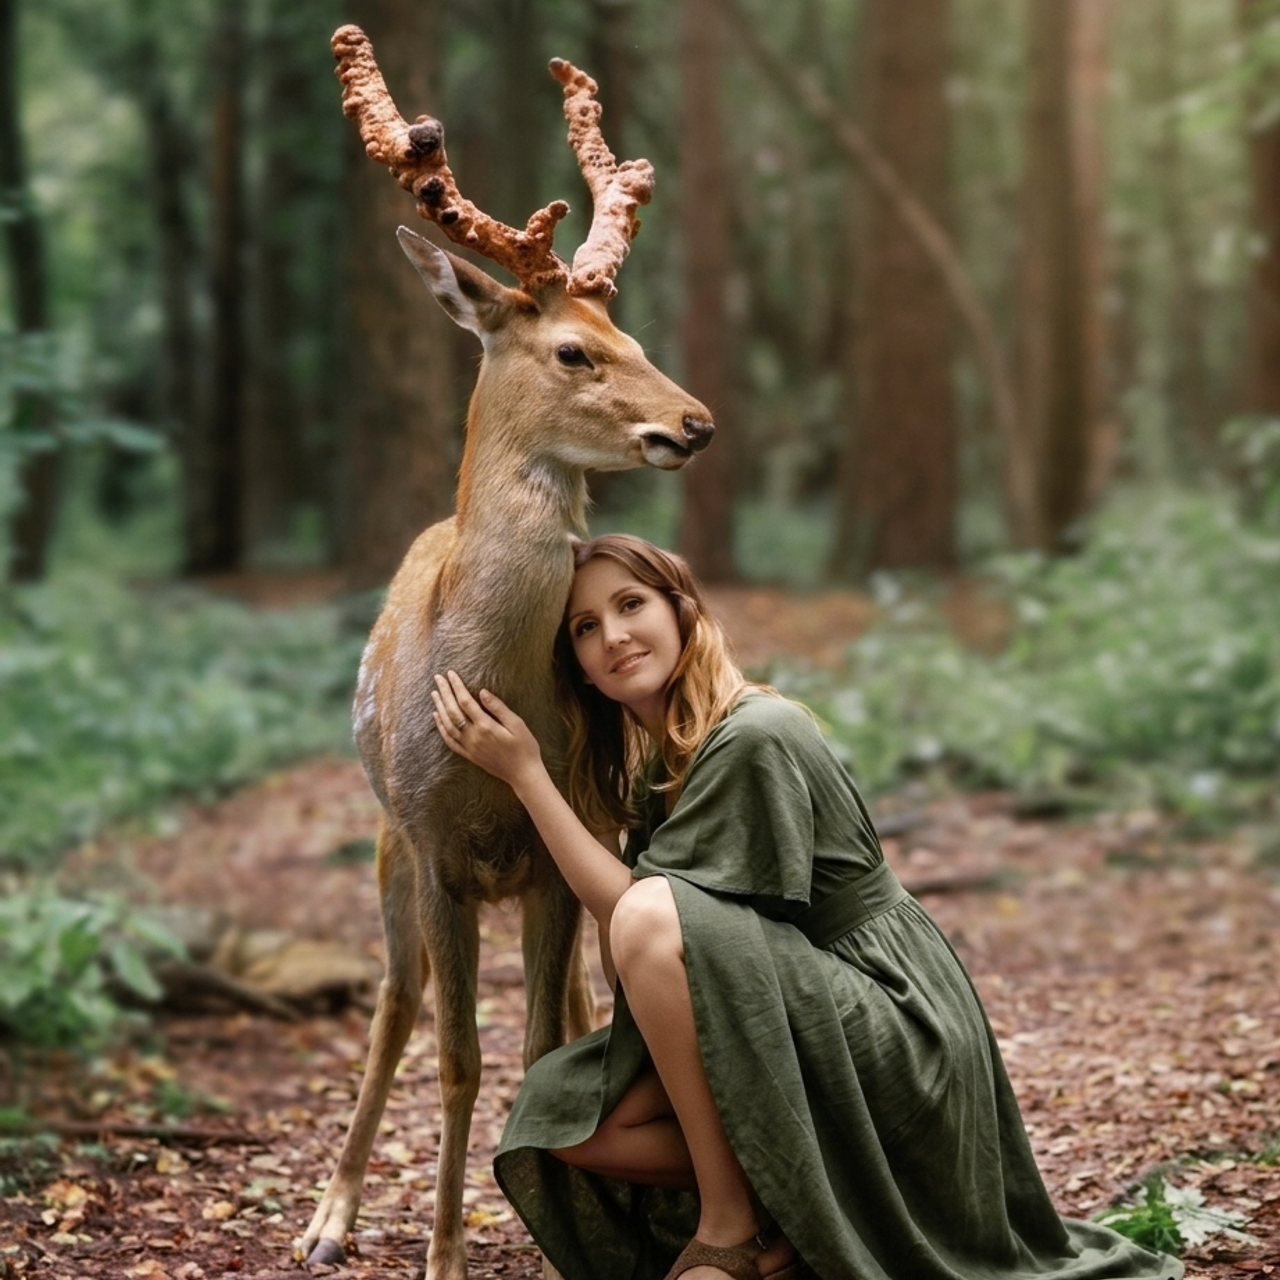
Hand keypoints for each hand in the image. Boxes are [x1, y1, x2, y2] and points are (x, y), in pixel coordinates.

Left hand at [431, 671, 543, 791]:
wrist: (523, 774)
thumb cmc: (525, 747)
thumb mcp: (517, 724)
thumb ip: (498, 708)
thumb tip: (482, 692)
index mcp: (486, 726)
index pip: (466, 701)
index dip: (457, 686)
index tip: (451, 673)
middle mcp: (473, 737)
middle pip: (453, 711)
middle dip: (445, 693)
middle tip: (438, 678)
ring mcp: (469, 747)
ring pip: (447, 725)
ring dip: (440, 707)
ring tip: (435, 693)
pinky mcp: (469, 755)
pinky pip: (449, 740)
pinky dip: (441, 727)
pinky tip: (437, 717)